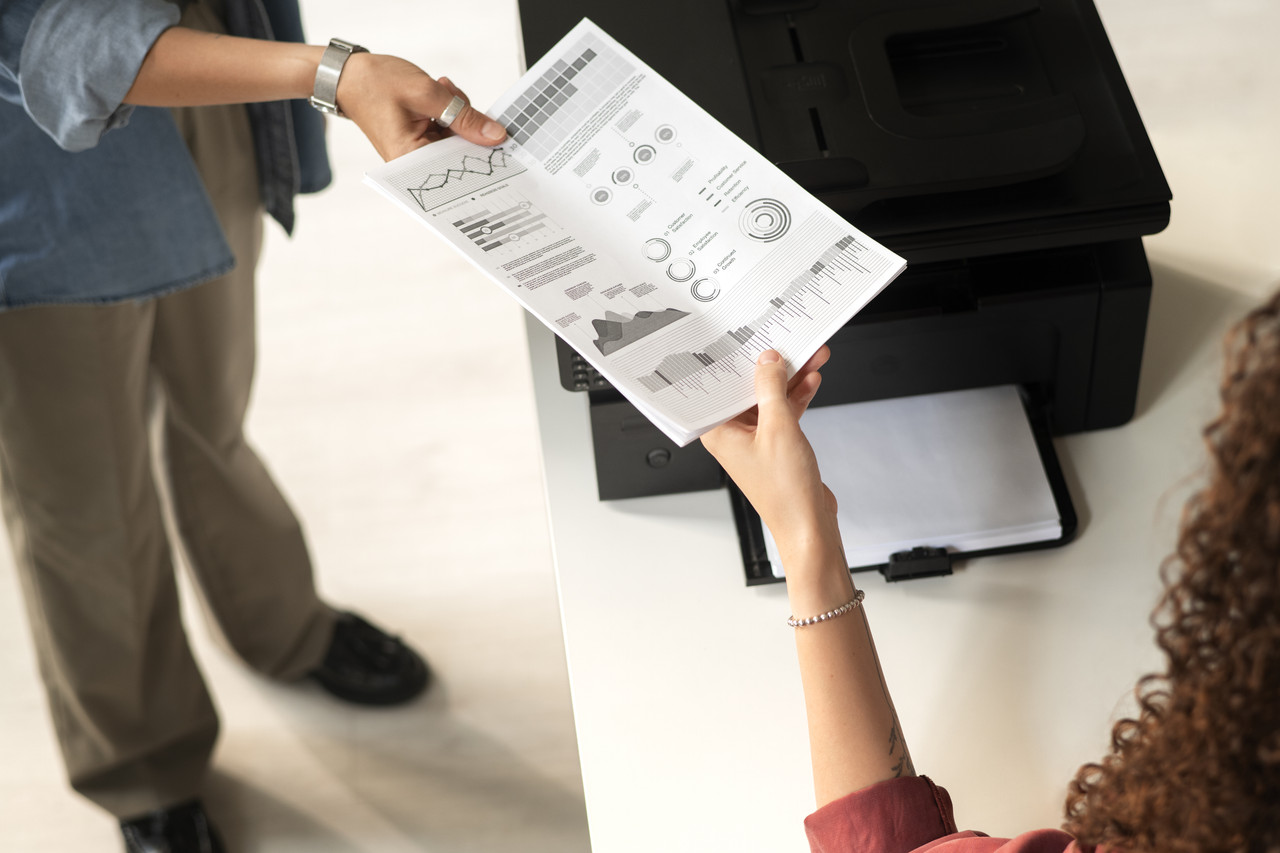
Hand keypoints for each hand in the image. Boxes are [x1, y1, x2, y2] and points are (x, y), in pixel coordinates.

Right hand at [336, 54, 506, 159]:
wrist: (349, 76)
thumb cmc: (375, 84)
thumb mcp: (426, 94)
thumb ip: (464, 116)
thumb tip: (495, 136)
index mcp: (411, 160)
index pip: (458, 167)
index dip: (482, 152)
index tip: (502, 140)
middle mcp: (415, 163)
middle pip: (461, 153)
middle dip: (465, 122)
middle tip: (452, 95)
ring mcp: (419, 152)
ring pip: (458, 138)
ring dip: (457, 111)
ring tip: (439, 89)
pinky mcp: (422, 141)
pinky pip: (448, 130)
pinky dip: (449, 111)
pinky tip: (439, 94)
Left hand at [701, 347, 841, 567]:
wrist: (809, 525)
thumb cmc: (785, 492)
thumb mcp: (779, 427)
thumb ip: (771, 387)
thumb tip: (768, 360)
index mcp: (717, 431)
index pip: (722, 384)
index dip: (737, 359)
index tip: (751, 337)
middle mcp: (731, 434)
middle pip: (749, 388)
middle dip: (773, 365)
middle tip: (789, 341)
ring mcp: (754, 440)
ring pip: (770, 398)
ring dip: (791, 378)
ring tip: (812, 355)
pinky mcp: (775, 445)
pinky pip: (783, 412)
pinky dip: (797, 397)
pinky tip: (811, 379)